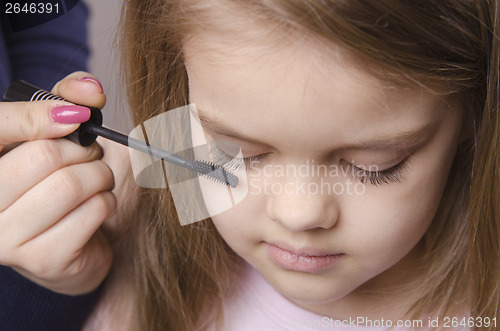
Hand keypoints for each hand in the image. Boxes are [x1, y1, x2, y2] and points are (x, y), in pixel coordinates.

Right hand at [0, 72, 115, 294]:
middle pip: (43, 157)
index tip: (74, 117)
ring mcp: (6, 239)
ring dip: (100, 176)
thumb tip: (91, 90)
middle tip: (90, 156)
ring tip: (98, 179)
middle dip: (83, 151)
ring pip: (70, 185)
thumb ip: (66, 100)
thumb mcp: (54, 133)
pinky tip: (99, 205)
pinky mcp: (43, 259)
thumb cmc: (56, 182)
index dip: (36, 117)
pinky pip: (92, 212)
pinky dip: (107, 201)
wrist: (68, 245)